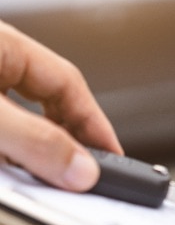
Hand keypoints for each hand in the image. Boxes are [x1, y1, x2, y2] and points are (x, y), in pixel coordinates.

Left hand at [0, 21, 121, 190]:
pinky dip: (9, 155)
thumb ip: (32, 140)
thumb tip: (80, 169)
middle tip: (88, 174)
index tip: (112, 157)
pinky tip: (11, 170)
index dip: (95, 123)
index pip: (68, 84)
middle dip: (71, 140)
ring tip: (49, 179)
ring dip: (36, 151)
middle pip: (48, 103)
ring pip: (20, 120)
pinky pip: (0, 135)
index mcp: (3, 45)